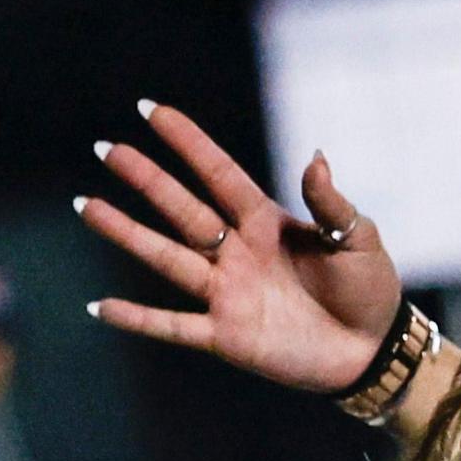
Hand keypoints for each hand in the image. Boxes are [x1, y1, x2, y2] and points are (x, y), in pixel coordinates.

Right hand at [80, 101, 403, 393]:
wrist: (372, 351)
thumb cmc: (369, 289)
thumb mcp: (357, 238)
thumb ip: (330, 202)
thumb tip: (314, 155)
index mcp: (266, 222)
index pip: (219, 174)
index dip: (188, 142)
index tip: (151, 110)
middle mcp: (238, 252)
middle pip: (182, 209)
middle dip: (145, 179)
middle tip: (105, 148)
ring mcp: (227, 293)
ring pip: (166, 257)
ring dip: (127, 233)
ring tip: (88, 206)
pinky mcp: (226, 335)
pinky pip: (173, 325)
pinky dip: (137, 318)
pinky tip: (100, 307)